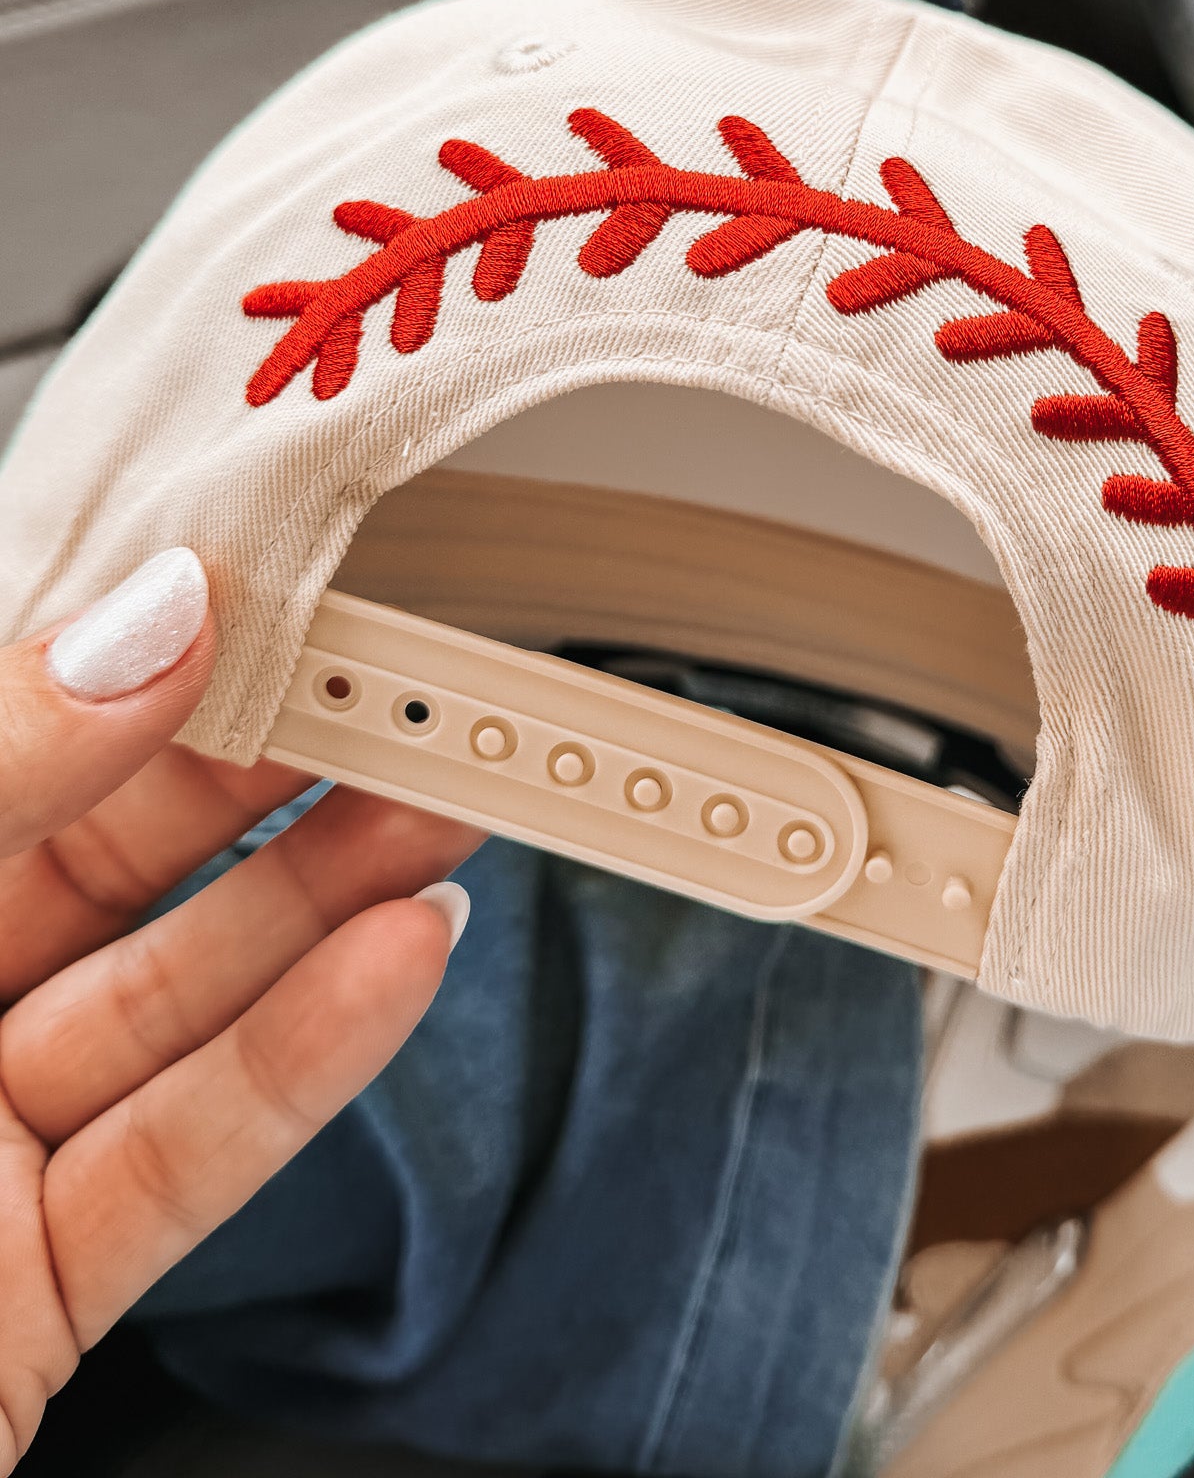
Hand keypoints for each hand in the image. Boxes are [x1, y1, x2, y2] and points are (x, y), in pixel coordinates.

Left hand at [0, 549, 481, 1470]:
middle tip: (399, 713)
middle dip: (268, 785)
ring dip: (321, 911)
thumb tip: (137, 630)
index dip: (139, 674)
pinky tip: (394, 967)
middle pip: (106, 870)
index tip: (269, 613)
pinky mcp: (36, 1289)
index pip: (3, 750)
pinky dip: (307, 1060)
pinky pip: (185, 1153)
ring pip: (169, 1005)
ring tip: (441, 819)